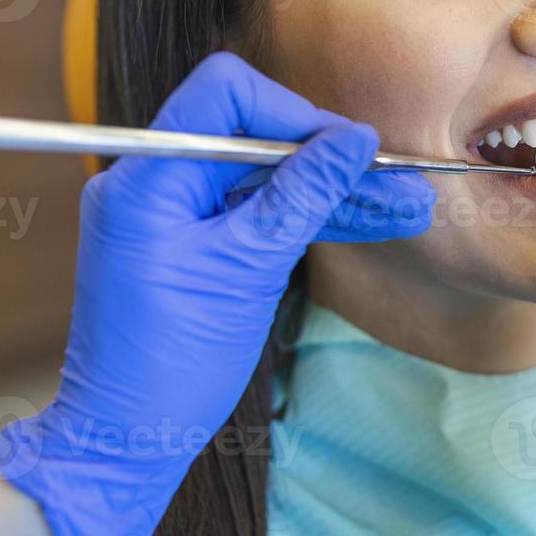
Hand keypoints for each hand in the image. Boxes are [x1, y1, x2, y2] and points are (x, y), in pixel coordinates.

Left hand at [0, 52, 434, 535]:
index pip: (225, 96)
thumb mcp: (248, 269)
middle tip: (400, 181)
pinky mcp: (196, 247)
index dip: (293, 113)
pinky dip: (310, 221)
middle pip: (257, 141)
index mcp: (148, 176)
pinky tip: (373, 224)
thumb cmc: (171, 360)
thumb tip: (355, 140)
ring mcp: (176, 216)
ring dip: (335, 195)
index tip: (348, 149)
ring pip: (269, 183)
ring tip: (408, 208)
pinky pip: (259, 217)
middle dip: (331, 161)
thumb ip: (302, 196)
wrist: (127, 439)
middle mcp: (156, 182)